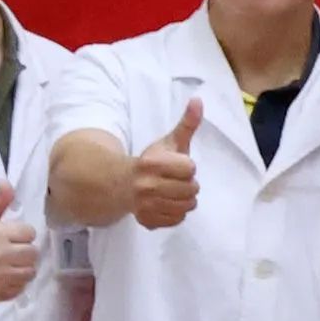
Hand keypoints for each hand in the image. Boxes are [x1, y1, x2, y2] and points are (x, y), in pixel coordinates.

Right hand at [126, 93, 206, 230]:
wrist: (121, 184)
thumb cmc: (151, 162)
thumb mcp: (169, 142)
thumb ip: (187, 123)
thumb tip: (198, 100)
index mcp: (152, 164)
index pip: (190, 168)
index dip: (186, 166)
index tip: (174, 165)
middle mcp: (146, 186)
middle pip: (192, 189)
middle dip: (188, 183)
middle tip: (173, 180)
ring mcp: (145, 206)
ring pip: (187, 206)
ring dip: (185, 199)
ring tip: (172, 191)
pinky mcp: (147, 221)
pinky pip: (177, 220)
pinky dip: (176, 213)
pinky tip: (165, 203)